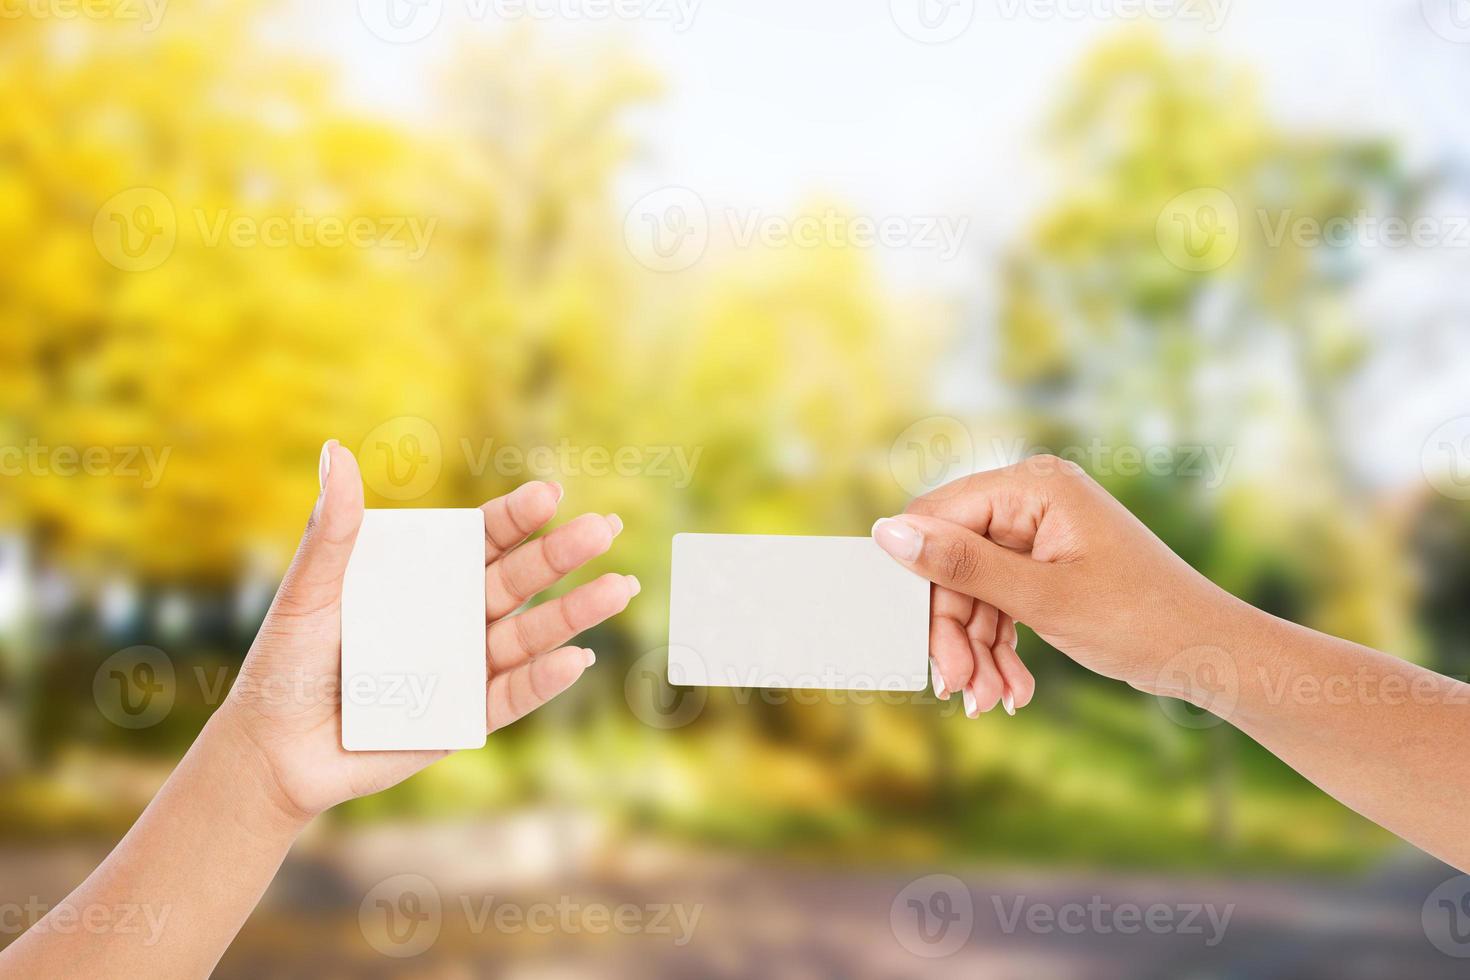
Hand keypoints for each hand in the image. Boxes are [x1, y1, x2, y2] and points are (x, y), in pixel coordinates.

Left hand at [217, 440, 638, 822]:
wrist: (275, 747)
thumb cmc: (287, 661)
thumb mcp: (308, 592)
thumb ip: (331, 531)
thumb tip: (334, 451)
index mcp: (428, 575)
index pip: (481, 539)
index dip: (516, 517)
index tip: (548, 495)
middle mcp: (457, 615)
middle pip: (519, 580)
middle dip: (563, 554)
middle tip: (603, 528)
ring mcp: (467, 665)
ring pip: (530, 635)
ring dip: (575, 613)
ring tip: (619, 588)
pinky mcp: (467, 716)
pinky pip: (511, 696)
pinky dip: (543, 681)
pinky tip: (576, 660)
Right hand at [872, 455, 1236, 713]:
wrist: (1212, 655)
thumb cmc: (1141, 620)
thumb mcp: (1043, 599)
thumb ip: (961, 566)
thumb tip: (886, 532)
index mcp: (1033, 486)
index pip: (939, 517)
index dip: (918, 577)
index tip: (909, 639)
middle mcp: (1032, 499)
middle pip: (952, 560)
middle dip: (952, 630)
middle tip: (958, 688)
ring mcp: (1039, 533)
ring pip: (972, 590)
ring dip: (975, 649)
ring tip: (990, 701)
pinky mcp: (1045, 566)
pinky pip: (999, 601)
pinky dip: (998, 647)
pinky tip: (1010, 691)